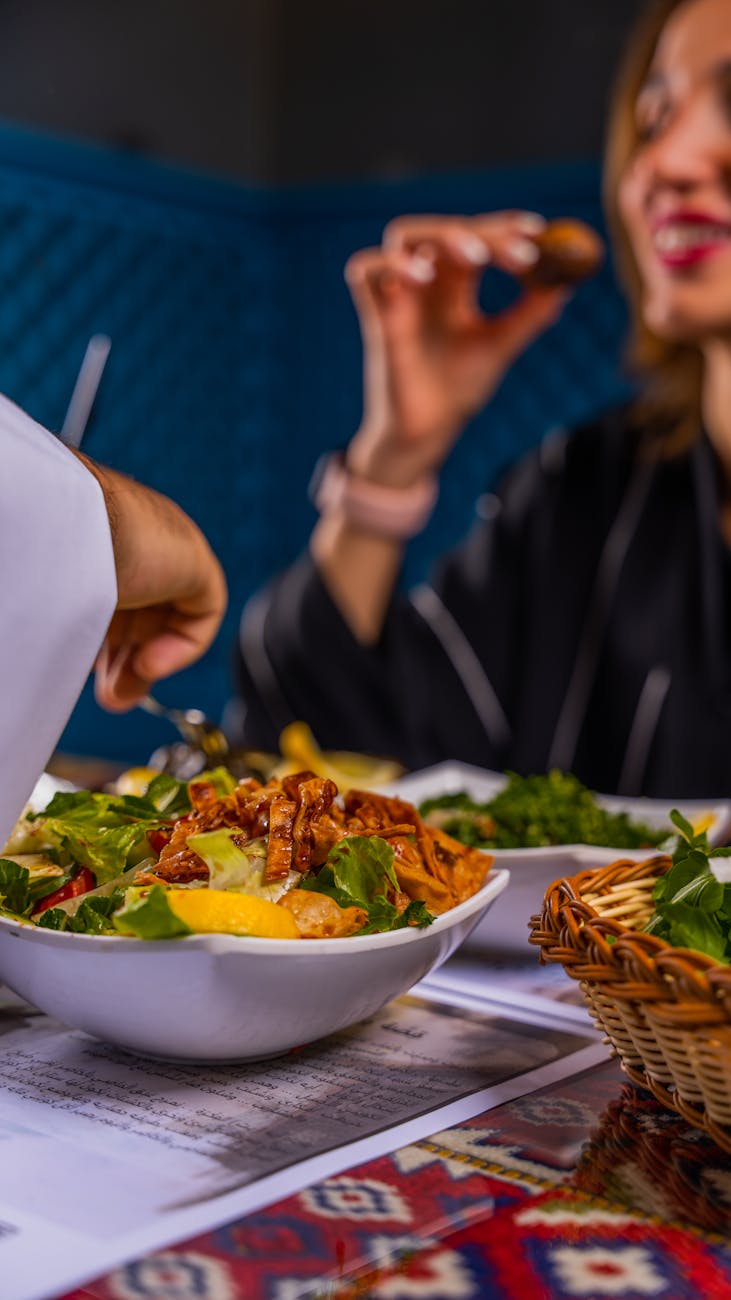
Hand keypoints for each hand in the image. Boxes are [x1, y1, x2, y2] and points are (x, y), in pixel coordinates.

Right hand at [78, 459, 227, 710]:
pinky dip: (178, 648)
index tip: (87, 669)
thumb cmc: (43, 562)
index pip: (114, 599)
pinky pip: (202, 613)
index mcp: (100, 540)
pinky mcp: (195, 560)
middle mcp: (135, 540)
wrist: (59, 528)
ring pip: (166, 620)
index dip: (102, 642)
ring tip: (120, 695)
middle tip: (109, 697)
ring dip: (144, 666)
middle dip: (124, 664)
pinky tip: (147, 663)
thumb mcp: (61, 605)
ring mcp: (166, 546)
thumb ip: (73, 627)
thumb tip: (61, 668)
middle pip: (142, 615)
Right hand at [344, 211, 569, 486]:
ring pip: (404, 236)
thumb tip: (565, 281)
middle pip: (446, 229)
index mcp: (454, 284)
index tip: (538, 231)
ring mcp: (399, 294)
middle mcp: (426, 282)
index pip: (478, 237)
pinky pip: (365, 270)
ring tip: (476, 258)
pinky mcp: (376, 315)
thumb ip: (531, 314)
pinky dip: (392, 264)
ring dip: (441, 237)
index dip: (506, 228)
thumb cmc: (458, 387)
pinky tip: (421, 278)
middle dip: (483, 232)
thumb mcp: (501, 346)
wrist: (428, 430)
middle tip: (520, 252)